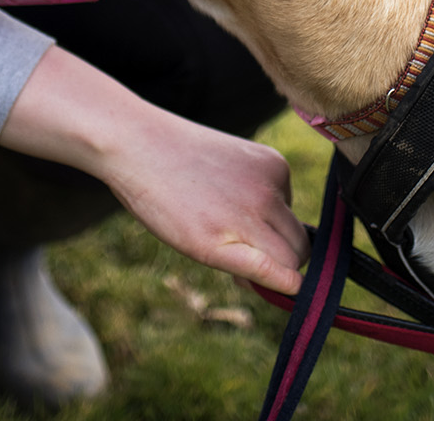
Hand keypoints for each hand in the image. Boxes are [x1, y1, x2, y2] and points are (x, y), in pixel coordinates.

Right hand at [0, 47, 307, 292]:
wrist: (135, 143)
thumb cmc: (174, 159)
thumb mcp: (229, 168)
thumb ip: (255, 200)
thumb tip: (275, 257)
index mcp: (274, 168)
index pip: (293, 219)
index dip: (277, 240)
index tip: (253, 244)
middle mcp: (270, 190)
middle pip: (299, 244)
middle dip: (281, 261)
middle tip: (243, 262)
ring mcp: (249, 214)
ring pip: (289, 261)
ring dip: (271, 272)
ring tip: (229, 262)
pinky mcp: (220, 241)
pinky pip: (270, 270)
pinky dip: (282, 284)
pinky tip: (284, 290)